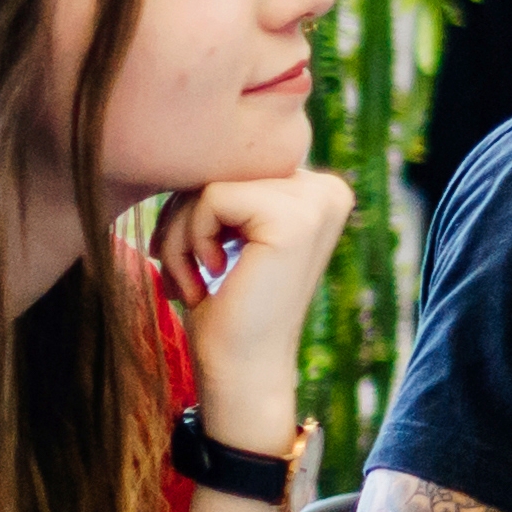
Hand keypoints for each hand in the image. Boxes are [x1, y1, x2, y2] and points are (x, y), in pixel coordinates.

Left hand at [156, 170, 358, 448]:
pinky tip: (211, 276)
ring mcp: (316, 201)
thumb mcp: (230, 231)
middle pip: (222, 166)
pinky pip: (211, 197)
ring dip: (183, 233)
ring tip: (196, 278)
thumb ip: (228, 185)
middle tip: (191, 273)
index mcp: (319, 190)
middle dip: (186, 219)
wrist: (242, 371)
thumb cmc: (225, 308)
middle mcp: (328, 189)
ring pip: (211, 181)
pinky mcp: (292, 217)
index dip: (199, 208)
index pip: (233, 162)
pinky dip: (190, 239)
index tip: (202, 260)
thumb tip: (192, 140)